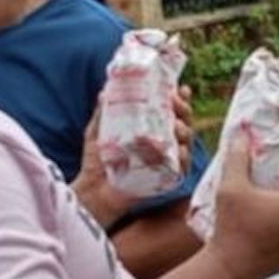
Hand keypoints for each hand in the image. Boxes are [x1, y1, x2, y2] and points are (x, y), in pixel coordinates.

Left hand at [72, 87, 195, 225]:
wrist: (93, 191)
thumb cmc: (96, 162)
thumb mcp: (97, 132)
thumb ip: (103, 113)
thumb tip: (104, 91)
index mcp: (151, 129)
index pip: (169, 110)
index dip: (179, 98)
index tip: (181, 88)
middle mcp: (163, 142)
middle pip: (182, 123)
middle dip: (184, 110)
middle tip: (176, 102)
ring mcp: (167, 160)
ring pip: (185, 142)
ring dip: (185, 131)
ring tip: (177, 126)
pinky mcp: (167, 177)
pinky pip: (182, 166)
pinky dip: (184, 157)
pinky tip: (180, 150)